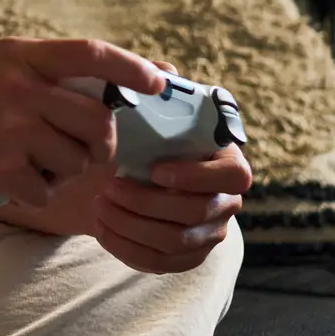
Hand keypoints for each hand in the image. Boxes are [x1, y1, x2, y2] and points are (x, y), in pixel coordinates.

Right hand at [0, 38, 167, 208]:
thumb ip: (37, 70)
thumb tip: (104, 86)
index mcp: (16, 56)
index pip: (91, 54)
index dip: (132, 68)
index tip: (159, 83)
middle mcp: (18, 88)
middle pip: (98, 118)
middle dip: (102, 141)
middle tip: (88, 150)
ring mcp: (10, 129)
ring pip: (76, 158)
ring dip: (65, 170)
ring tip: (33, 166)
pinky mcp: (1, 168)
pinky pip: (46, 188)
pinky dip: (34, 193)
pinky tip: (8, 183)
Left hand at [87, 58, 252, 272]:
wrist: (118, 172)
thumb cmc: (140, 135)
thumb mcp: (144, 107)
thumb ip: (156, 86)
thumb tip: (162, 72)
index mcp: (227, 162)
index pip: (236, 176)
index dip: (197, 176)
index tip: (155, 169)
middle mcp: (225, 201)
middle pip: (198, 213)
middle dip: (148, 202)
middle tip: (108, 186)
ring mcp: (208, 232)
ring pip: (176, 241)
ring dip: (132, 224)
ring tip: (98, 203)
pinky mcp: (185, 257)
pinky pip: (162, 263)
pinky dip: (128, 248)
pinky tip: (101, 227)